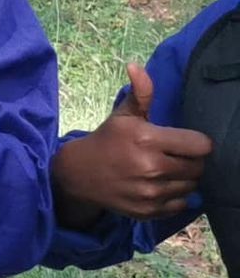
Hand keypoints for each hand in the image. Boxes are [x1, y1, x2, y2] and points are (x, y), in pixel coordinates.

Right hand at [53, 61, 212, 224]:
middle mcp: (151, 167)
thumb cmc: (106, 141)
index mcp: (147, 139)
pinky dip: (174, 197)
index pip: (200, 145)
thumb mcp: (122, 116)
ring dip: (183, 179)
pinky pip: (180, 204)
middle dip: (190, 161)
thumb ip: (140, 93)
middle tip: (174, 156)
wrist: (76, 175)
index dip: (196, 142)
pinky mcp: (148, 211)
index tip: (184, 141)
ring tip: (166, 171)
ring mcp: (150, 192)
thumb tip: (136, 65)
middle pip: (198, 167)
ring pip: (191, 186)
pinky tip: (159, 186)